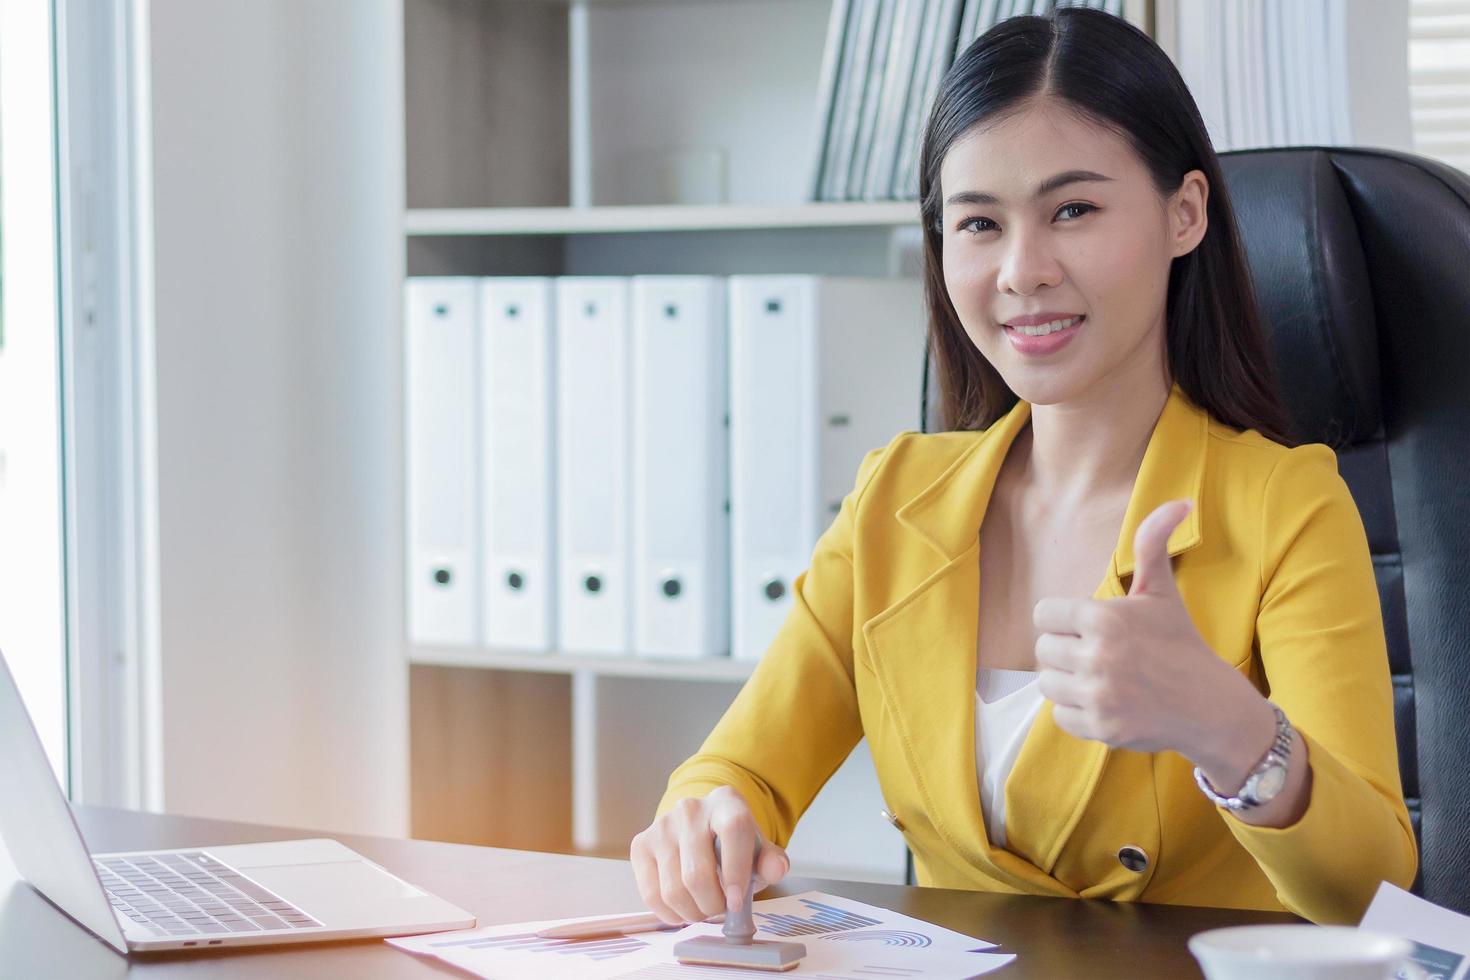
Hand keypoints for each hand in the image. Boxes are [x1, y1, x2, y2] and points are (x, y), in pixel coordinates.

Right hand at [629, 785, 789, 926]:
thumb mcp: (758, 851)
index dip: (735, 871)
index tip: (736, 903)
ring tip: (703, 910)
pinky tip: (683, 910)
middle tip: (720, 911)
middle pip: (697, 872)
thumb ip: (771, 861)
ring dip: (692, 912)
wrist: (700, 830)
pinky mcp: (641, 844)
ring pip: (673, 889)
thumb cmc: (733, 846)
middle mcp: (690, 808)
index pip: (733, 831)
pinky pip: (651, 894)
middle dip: (712, 905)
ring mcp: (661, 825)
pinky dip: (669, 913)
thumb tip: (776, 868)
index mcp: (726, 802)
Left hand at [1032, 499, 1264, 760]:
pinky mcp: (1100, 728)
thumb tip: (1180, 501)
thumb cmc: (1179, 643)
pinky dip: (1077, 713)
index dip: (1064, 620)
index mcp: (1103, 617)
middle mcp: (1096, 656)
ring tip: (1100, 678)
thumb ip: (1153, 543)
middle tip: (1098, 655)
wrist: (1210, 706)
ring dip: (1067, 682)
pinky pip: (1060, 717)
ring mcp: (1098, 695)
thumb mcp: (1161, 592)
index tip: (1088, 627)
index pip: (1044, 615)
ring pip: (1047, 683)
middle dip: (1066, 651)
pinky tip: (1106, 702)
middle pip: (1043, 650)